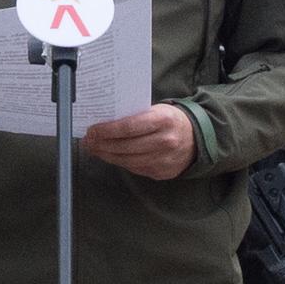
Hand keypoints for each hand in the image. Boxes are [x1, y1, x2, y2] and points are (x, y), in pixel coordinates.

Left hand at [79, 104, 198, 181]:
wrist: (196, 138)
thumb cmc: (169, 120)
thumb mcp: (156, 110)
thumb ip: (134, 116)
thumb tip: (104, 122)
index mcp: (163, 120)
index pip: (129, 127)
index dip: (107, 130)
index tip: (92, 130)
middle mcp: (165, 141)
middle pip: (125, 146)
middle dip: (102, 144)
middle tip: (88, 141)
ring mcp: (164, 160)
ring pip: (127, 161)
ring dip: (107, 155)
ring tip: (94, 149)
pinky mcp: (161, 173)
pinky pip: (135, 169)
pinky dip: (120, 162)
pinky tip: (109, 156)